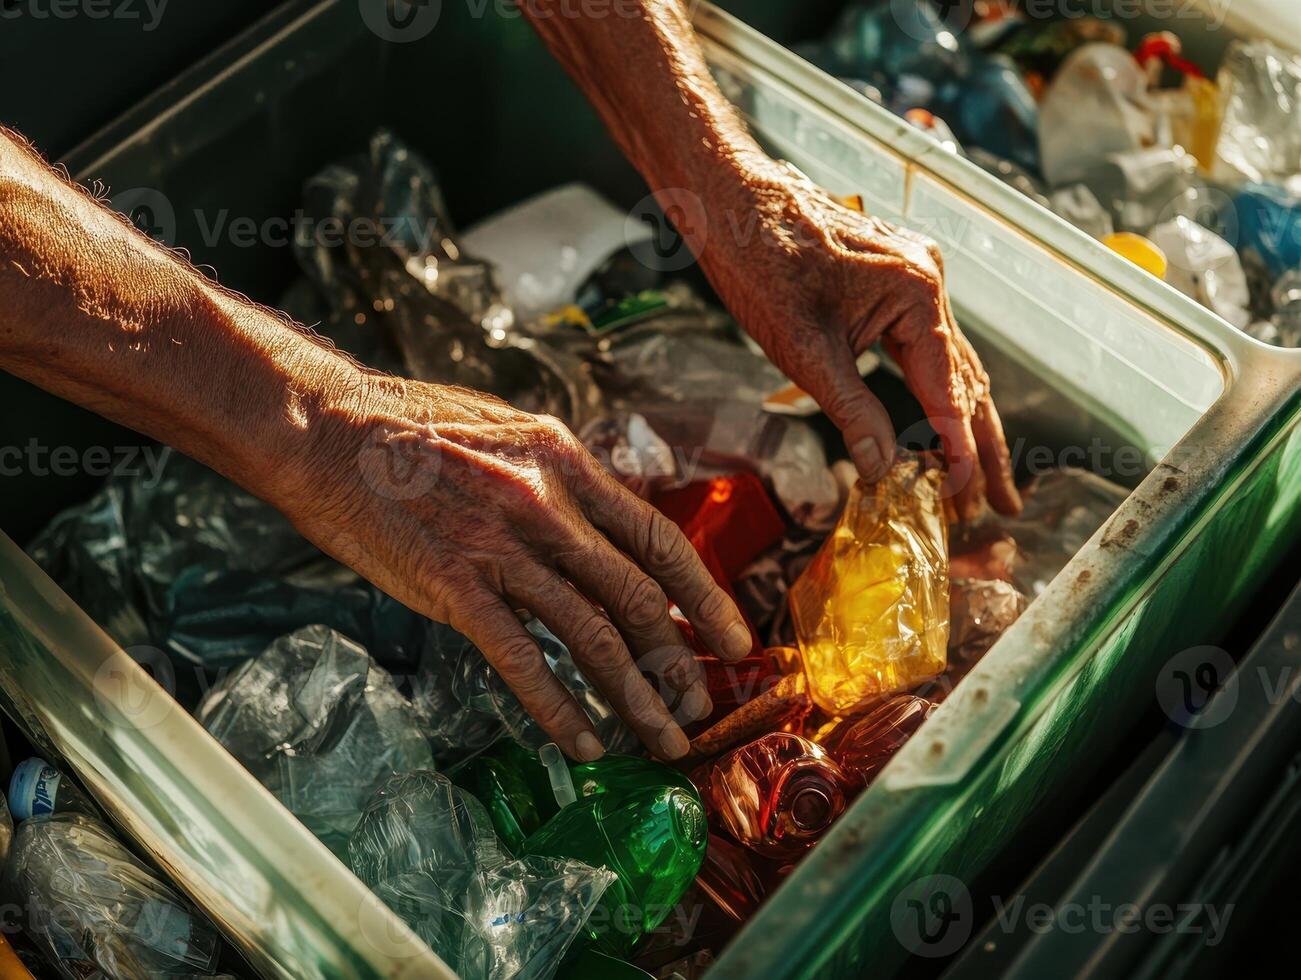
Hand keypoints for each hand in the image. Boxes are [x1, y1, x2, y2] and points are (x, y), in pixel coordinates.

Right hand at [278, 371, 752, 762]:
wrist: (325, 427)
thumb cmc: (410, 430)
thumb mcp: (509, 432)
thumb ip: (560, 479)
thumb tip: (602, 527)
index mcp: (567, 460)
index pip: (659, 538)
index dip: (704, 597)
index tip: (732, 640)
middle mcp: (548, 502)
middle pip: (636, 596)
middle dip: (676, 662)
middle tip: (696, 710)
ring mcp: (502, 544)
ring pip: (593, 634)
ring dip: (633, 697)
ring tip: (658, 741)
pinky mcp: (454, 583)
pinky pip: (523, 659)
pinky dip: (560, 708)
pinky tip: (581, 741)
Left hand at [696, 163, 1020, 518]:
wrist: (733, 204)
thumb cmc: (762, 265)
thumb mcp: (805, 352)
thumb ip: (852, 412)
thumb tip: (882, 469)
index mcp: (918, 294)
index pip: (950, 391)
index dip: (959, 450)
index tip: (965, 497)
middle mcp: (930, 281)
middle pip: (968, 380)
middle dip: (982, 447)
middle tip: (1002, 505)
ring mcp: (916, 277)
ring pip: (952, 363)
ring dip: (964, 423)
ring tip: (979, 481)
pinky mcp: (897, 279)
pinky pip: (928, 344)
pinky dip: (937, 389)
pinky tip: (943, 426)